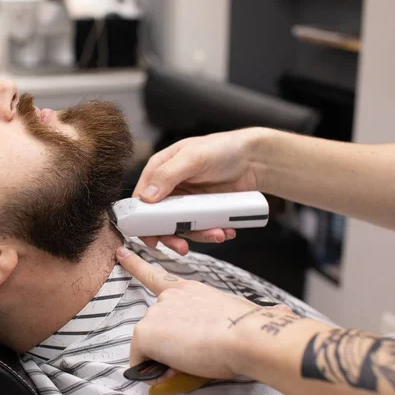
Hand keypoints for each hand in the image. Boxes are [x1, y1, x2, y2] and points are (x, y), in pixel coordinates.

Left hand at [117, 246, 287, 381]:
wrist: (249, 335)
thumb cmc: (251, 328)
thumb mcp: (242, 316)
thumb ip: (239, 319)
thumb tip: (274, 317)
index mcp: (190, 291)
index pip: (157, 276)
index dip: (136, 264)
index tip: (122, 253)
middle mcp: (170, 298)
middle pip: (157, 327)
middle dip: (169, 345)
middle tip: (195, 357)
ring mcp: (155, 313)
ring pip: (152, 345)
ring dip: (166, 359)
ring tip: (193, 363)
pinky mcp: (146, 331)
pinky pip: (140, 360)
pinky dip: (152, 370)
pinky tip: (173, 370)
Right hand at [133, 128, 268, 253]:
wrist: (254, 159)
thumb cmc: (222, 148)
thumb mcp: (192, 157)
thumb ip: (167, 175)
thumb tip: (146, 197)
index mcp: (160, 171)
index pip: (141, 198)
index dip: (140, 218)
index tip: (147, 236)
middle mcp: (170, 188)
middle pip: (159, 219)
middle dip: (170, 235)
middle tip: (181, 246)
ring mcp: (187, 202)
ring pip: (182, 227)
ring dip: (197, 235)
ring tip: (216, 235)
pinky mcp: (203, 211)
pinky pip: (202, 228)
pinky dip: (212, 233)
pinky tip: (224, 230)